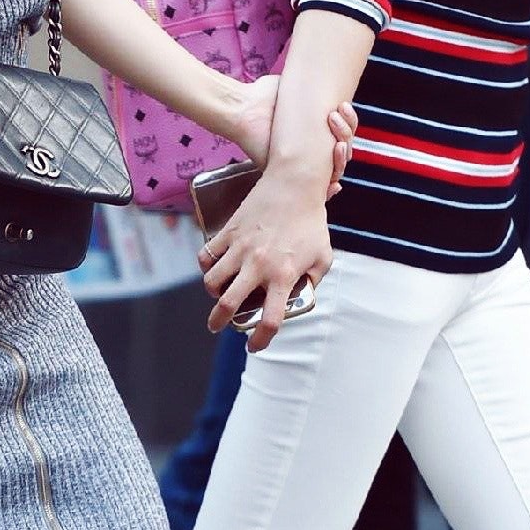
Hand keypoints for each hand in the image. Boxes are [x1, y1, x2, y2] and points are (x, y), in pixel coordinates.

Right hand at [198, 164, 333, 351]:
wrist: (294, 184)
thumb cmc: (312, 221)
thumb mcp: (323, 256)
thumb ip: (313, 280)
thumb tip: (300, 294)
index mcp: (283, 276)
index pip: (269, 320)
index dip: (261, 340)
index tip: (255, 345)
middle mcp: (258, 266)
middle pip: (228, 305)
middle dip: (218, 322)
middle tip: (217, 326)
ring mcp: (240, 248)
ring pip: (212, 281)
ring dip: (212, 293)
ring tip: (217, 293)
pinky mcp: (229, 231)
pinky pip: (207, 255)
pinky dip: (206, 265)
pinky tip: (212, 267)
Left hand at [229, 79, 357, 193]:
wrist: (243, 110)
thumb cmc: (264, 96)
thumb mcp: (294, 89)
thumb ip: (313, 89)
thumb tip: (328, 82)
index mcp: (315, 131)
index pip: (343, 132)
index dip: (349, 123)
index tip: (343, 106)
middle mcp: (311, 150)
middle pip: (344, 150)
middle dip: (346, 135)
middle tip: (335, 118)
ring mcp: (303, 166)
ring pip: (336, 169)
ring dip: (342, 158)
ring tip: (337, 143)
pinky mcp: (290, 180)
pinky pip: (318, 192)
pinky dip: (330, 187)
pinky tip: (336, 180)